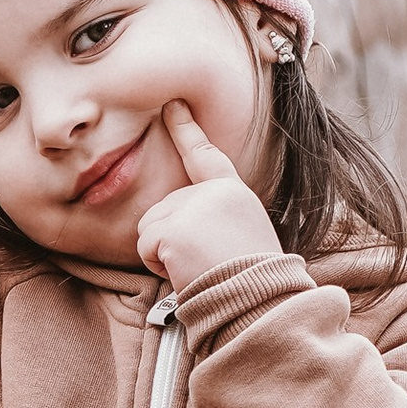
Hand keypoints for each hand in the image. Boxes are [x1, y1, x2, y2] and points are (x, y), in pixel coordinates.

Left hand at [136, 105, 282, 292]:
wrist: (261, 301)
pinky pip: (145, 246)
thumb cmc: (254, 279)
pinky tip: (187, 270)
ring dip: (164, 252)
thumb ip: (216, 218)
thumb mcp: (244, 235)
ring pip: (149, 226)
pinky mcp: (174, 228)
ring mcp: (193, 206)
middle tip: (206, 260)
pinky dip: (158, 265)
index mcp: (234, 192)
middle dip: (172, 238)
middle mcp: (213, 192)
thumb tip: (188, 228)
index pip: (205, 155)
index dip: (186, 129)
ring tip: (198, 265)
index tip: (172, 105)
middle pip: (164, 207)